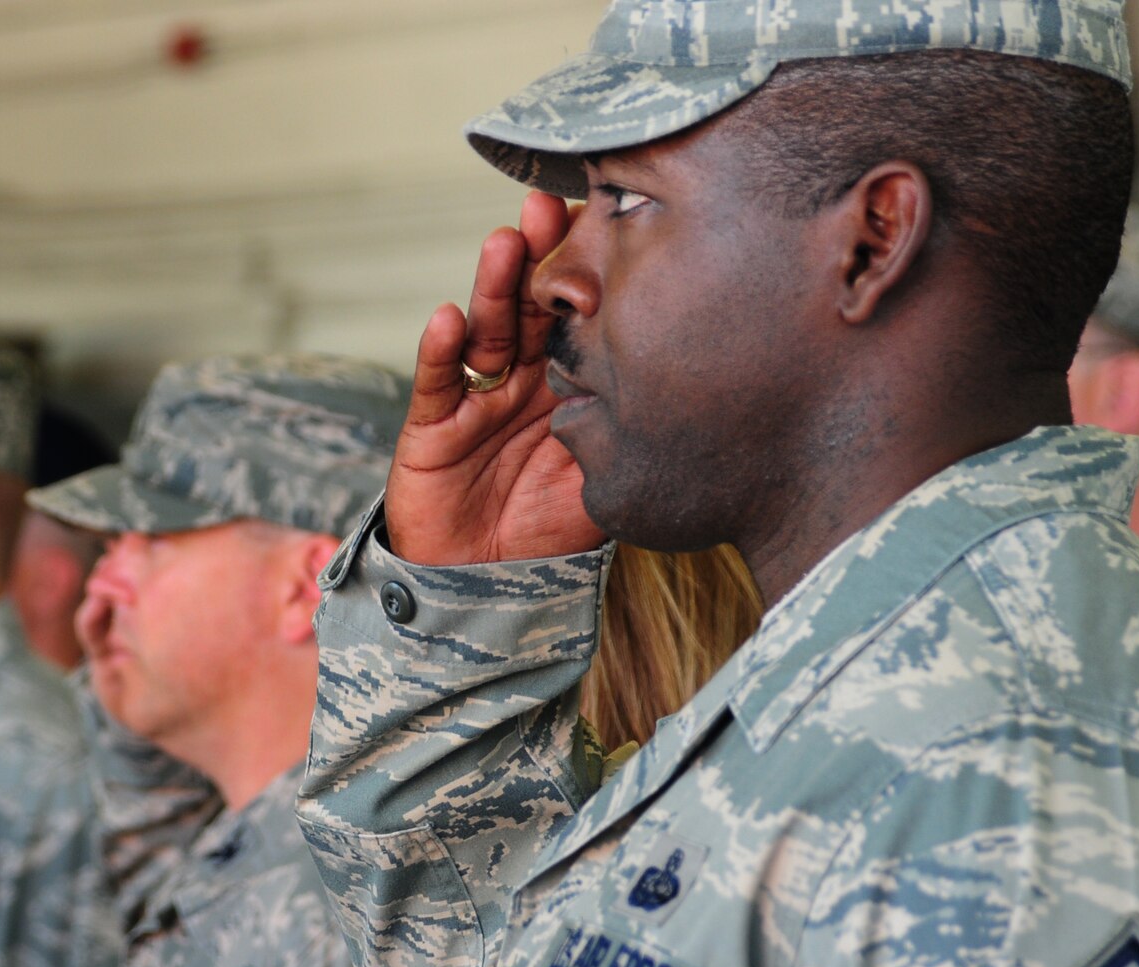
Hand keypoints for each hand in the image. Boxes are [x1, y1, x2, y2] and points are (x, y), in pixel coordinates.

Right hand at [386, 192, 603, 565]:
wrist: (488, 588)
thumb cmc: (550, 533)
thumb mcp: (611, 475)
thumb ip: (635, 429)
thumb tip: (706, 388)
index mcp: (565, 380)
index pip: (576, 312)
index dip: (586, 269)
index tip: (607, 220)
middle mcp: (519, 377)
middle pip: (530, 305)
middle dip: (539, 256)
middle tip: (552, 206)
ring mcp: (475, 398)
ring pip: (486, 330)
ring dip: (495, 285)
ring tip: (507, 243)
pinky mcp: (432, 427)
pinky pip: (438, 383)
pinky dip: (441, 350)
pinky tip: (449, 319)